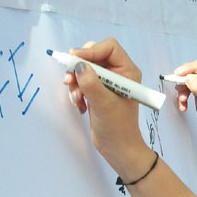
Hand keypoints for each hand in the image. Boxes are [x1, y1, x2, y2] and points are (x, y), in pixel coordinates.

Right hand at [64, 39, 148, 170]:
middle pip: (94, 56)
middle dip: (79, 67)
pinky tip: (80, 105)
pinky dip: (77, 91)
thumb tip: (78, 65)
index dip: (90, 51)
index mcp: (127, 71)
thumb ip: (90, 82)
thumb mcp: (103, 103)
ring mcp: (108, 83)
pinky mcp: (98, 92)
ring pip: (85, 69)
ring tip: (77, 98)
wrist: (118, 149)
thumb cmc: (117, 127)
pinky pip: (82, 82)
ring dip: (76, 82)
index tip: (74, 60)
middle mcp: (119, 73)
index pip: (109, 47)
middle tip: (69, 80)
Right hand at [172, 58, 196, 144]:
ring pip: (190, 78)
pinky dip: (184, 95)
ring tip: (182, 99)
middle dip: (185, 79)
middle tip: (178, 86)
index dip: (191, 69)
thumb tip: (190, 78)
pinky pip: (188, 87)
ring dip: (183, 88)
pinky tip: (184, 104)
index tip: (179, 74)